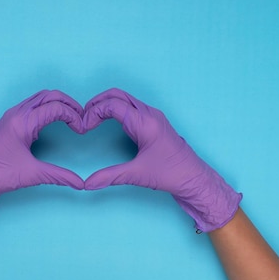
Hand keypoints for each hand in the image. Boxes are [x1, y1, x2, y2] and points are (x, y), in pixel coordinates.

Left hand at [0, 90, 84, 228]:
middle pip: (48, 95)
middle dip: (68, 103)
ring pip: (39, 98)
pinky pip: (30, 106)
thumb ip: (59, 176)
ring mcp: (10, 116)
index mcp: (22, 122)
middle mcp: (16, 114)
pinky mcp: (8, 122)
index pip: (55, 108)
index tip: (81, 130)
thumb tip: (80, 183)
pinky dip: (46, 108)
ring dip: (56, 103)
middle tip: (81, 117)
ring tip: (71, 117)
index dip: (73, 116)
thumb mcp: (32, 175)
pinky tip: (52, 122)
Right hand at [83, 88, 241, 231]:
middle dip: (97, 103)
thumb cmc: (172, 174)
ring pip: (125, 99)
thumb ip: (110, 177)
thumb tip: (87, 184)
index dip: (93, 112)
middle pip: (118, 95)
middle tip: (83, 117)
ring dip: (107, 105)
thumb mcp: (137, 175)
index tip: (84, 127)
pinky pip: (132, 107)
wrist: (195, 179)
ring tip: (92, 118)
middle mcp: (150, 114)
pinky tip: (109, 123)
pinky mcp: (155, 123)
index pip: (113, 105)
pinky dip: (116, 109)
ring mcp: (154, 117)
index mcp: (145, 122)